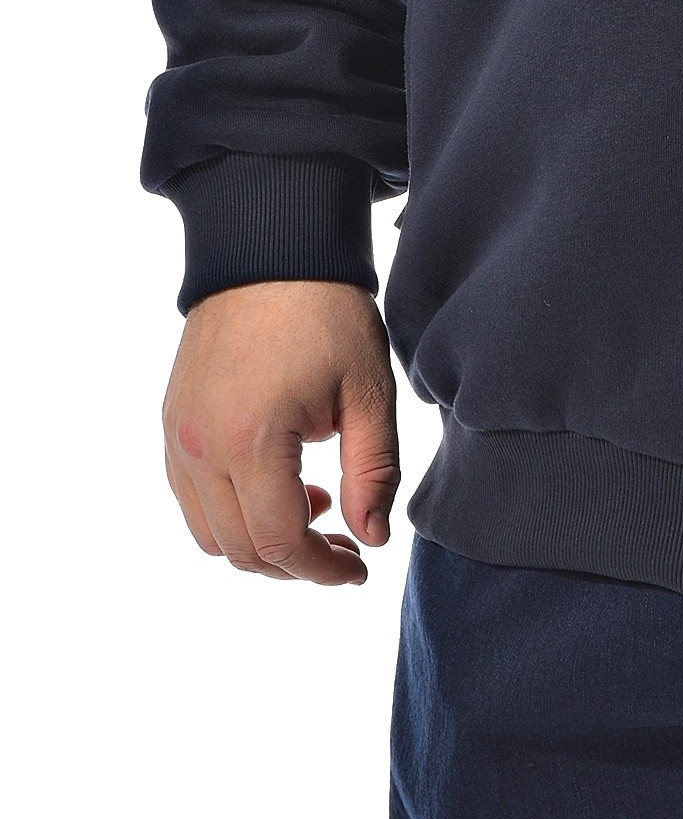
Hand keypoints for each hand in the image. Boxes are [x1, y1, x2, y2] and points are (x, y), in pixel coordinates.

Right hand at [161, 279, 399, 585]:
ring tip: (316, 506)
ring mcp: (178, 435)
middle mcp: (201, 447)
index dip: (322, 569)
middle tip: (345, 545)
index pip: (280, 543)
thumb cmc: (327, 312)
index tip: (359, 567)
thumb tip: (372, 539)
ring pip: (209, 532)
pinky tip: (280, 480)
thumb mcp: (367, 390)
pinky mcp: (172, 421)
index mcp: (250, 441)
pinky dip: (231, 510)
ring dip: (260, 540)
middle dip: (296, 563)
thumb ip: (374, 471)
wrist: (270, 248)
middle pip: (240, 550)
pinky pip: (191, 496)